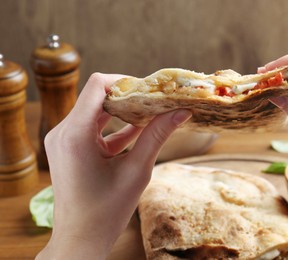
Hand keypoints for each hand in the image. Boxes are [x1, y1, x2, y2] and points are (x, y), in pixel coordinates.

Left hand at [36, 73, 191, 258]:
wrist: (80, 239)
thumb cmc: (106, 211)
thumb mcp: (136, 171)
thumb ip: (157, 136)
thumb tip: (181, 112)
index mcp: (74, 134)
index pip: (97, 85)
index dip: (125, 81)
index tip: (150, 90)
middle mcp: (63, 132)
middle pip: (96, 97)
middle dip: (127, 96)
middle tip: (155, 100)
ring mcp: (63, 140)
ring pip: (95, 111)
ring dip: (122, 111)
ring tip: (151, 112)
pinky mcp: (69, 148)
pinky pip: (92, 128)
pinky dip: (114, 127)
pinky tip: (139, 129)